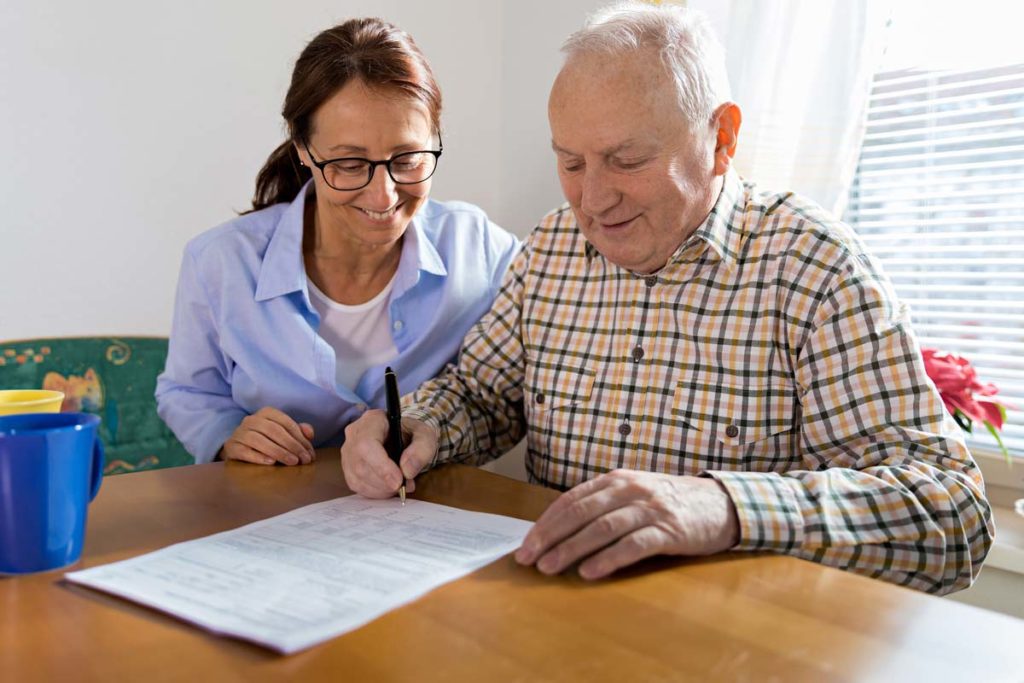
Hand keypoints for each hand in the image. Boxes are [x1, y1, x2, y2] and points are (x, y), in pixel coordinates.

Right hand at [220, 407, 314, 465]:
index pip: (286, 423)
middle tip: (303, 460)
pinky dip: (258, 457)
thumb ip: (299, 431)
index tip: (309, 454)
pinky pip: (244, 451)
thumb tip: (310, 433)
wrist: (239, 447)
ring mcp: (239, 432)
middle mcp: (251, 419)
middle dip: (292, 445)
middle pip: (274, 430)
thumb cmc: (267, 439)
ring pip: (259, 440)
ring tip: (292, 462)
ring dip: (278, 451)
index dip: (300, 438)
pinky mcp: (231, 447)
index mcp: (267, 413)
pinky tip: (271, 463)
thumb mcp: (284, 433)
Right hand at [341, 410, 437, 497]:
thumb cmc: (413, 434)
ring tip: (399, 486)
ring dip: (381, 489)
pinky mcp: (348, 467)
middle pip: (360, 464)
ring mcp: (348, 451)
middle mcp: (355, 434)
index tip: (398, 481)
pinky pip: (356, 485)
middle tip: (404, 486)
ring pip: (357, 478)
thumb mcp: (425, 436)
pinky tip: (388, 488)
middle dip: (384, 482)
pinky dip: (375, 493)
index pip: (366, 444)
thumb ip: (421, 450)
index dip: (381, 466)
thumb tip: (407, 471)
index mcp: (372, 420)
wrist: (406, 438)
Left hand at [514, 470, 738, 579]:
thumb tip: (558, 533)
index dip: (545, 523)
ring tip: (551, 568)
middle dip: (550, 537)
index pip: (571, 500)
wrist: (720, 504)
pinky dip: (609, 559)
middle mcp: (630, 490)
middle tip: (529, 559)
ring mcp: (649, 509)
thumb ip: (601, 507)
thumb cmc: (668, 503)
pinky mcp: (668, 530)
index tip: (526, 545)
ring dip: (572, 549)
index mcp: (615, 480)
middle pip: (581, 513)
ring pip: (602, 528)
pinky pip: (633, 545)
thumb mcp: (632, 495)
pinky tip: (590, 572)